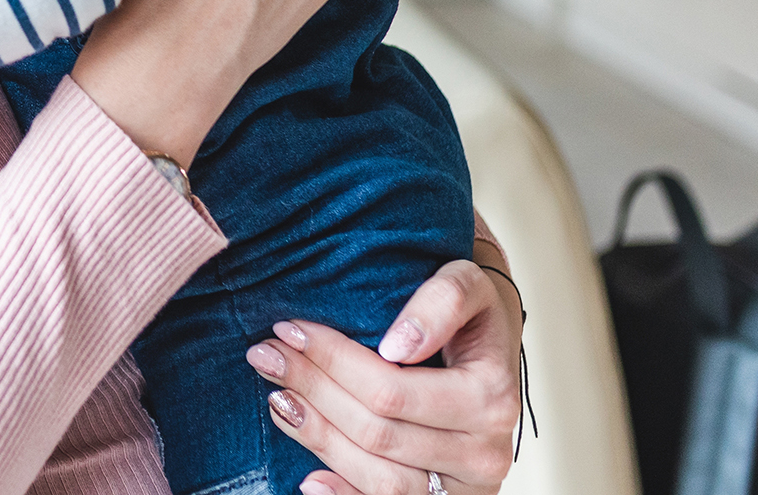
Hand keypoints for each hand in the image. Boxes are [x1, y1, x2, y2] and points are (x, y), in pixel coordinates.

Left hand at [247, 255, 524, 492]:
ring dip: (318, 437)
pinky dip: (344, 492)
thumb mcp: (467, 283)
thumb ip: (442, 301)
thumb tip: (399, 345)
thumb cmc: (473, 312)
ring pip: (378, 476)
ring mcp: (465, 486)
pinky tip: (308, 478)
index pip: (391, 390)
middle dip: (312, 390)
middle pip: (377, 433)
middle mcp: (484, 452)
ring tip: (278, 400)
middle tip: (265, 356)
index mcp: (491, 399)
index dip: (332, 361)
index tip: (288, 329)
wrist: (492, 345)